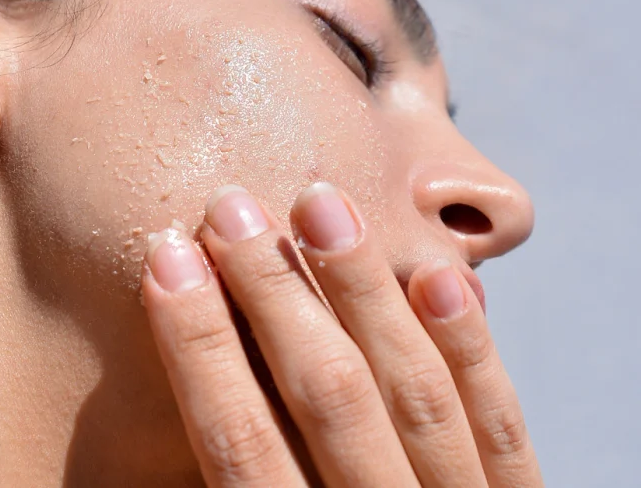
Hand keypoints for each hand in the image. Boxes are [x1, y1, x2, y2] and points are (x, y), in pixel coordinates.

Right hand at [141, 182, 543, 486]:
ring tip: (320, 205)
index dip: (196, 343)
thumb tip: (198, 384)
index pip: (237, 439)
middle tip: (232, 207)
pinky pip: (500, 425)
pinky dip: (468, 349)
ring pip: (411, 391)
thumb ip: (245, 479)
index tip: (166, 256)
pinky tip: (436, 276)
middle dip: (272, 292)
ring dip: (362, 291)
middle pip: (324, 396)